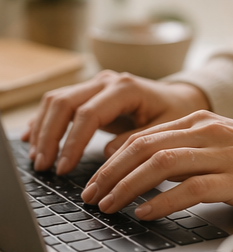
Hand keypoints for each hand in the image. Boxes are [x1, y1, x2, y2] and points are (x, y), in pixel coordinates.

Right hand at [22, 71, 209, 174]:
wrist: (180, 98)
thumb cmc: (175, 114)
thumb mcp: (165, 130)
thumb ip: (137, 140)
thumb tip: (107, 154)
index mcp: (126, 88)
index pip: (88, 113)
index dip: (72, 142)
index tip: (63, 169)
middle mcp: (108, 81)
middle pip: (65, 102)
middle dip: (50, 136)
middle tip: (43, 167)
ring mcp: (97, 85)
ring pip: (58, 99)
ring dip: (43, 128)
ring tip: (38, 159)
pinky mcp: (90, 93)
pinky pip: (60, 102)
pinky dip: (44, 119)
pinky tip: (33, 138)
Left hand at [80, 110, 232, 217]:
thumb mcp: (226, 145)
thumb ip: (192, 152)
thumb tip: (153, 170)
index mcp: (203, 121)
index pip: (146, 135)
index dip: (114, 157)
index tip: (96, 178)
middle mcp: (209, 131)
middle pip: (145, 146)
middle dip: (110, 172)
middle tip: (89, 195)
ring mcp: (223, 154)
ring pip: (161, 164)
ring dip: (127, 186)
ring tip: (107, 206)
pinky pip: (190, 189)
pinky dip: (161, 201)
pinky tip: (145, 214)